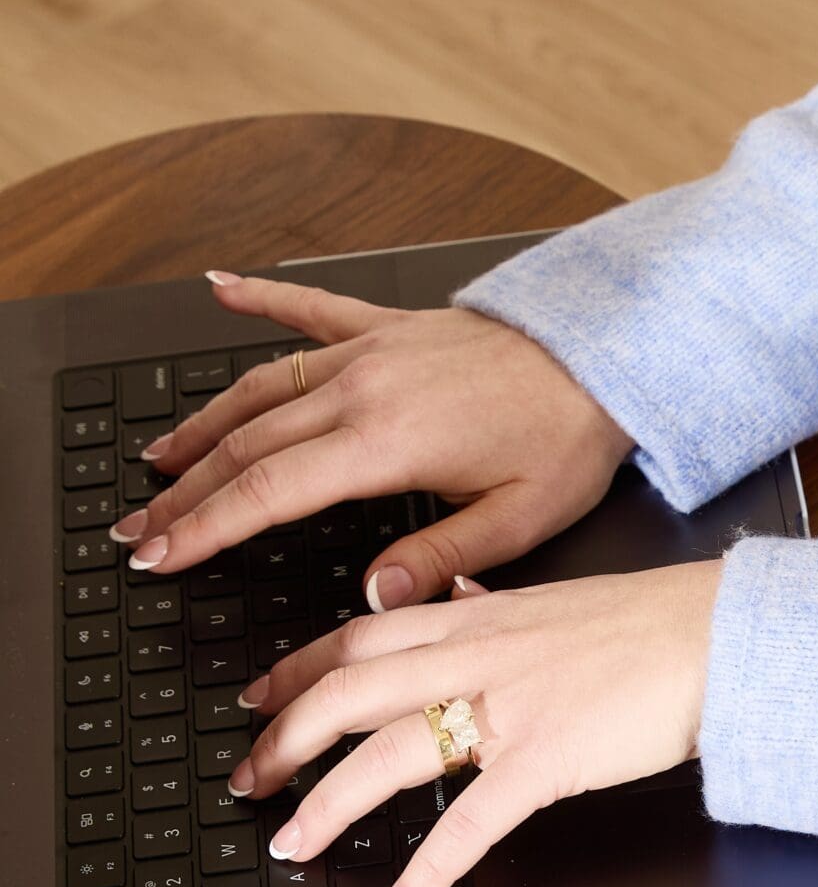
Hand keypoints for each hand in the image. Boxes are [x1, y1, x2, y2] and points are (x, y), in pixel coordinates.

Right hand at [113, 272, 633, 604]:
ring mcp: (372, 349)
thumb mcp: (521, 519)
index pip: (269, 491)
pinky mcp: (391, 324)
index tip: (162, 554)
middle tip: (138, 528)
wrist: (610, 355)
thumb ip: (442, 560)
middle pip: (247, 444)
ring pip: (262, 386)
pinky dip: (261, 299)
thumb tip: (374, 598)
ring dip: (202, 422)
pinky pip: (311, 307)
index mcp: (389, 442)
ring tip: (158, 457)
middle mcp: (366, 387)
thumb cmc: (571, 436)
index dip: (206, 526)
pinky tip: (219, 288)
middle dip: (185, 492)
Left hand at [233, 561, 722, 886]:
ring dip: (328, 803)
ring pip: (385, 753)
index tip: (258, 697)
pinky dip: (429, 866)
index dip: (296, 670)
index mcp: (476, 618)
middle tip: (248, 782)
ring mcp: (506, 707)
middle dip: (285, 740)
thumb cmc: (654, 623)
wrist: (719, 635)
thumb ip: (496, 604)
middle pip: (347, 693)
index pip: (359, 638)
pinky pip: (469, 820)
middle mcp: (476, 656)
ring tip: (294, 845)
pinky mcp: (546, 758)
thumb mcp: (558, 598)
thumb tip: (459, 596)